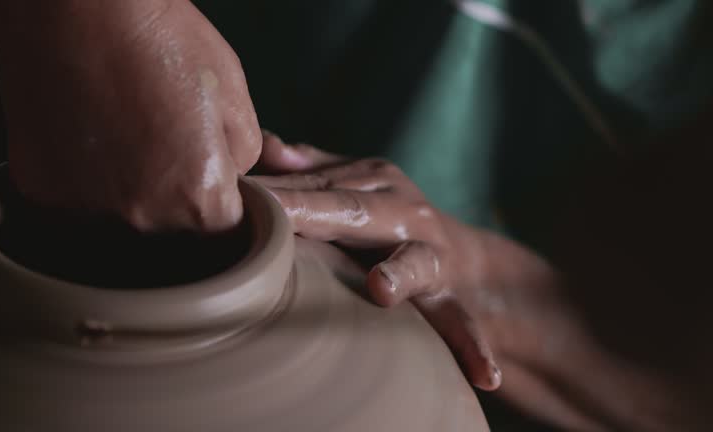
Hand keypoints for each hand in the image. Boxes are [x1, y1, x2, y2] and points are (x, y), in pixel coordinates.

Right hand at [0, 0, 260, 231]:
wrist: (78, 9)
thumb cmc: (164, 41)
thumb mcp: (234, 95)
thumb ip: (243, 158)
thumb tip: (230, 181)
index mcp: (200, 201)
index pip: (226, 228)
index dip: (223, 198)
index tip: (210, 169)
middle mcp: (143, 220)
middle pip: (173, 230)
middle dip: (177, 195)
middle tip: (164, 139)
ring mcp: (87, 211)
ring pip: (122, 219)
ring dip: (129, 191)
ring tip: (123, 134)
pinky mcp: (44, 195)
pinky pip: (78, 203)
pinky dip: (86, 180)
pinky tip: (88, 136)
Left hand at [253, 132, 505, 390]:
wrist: (466, 262)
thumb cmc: (391, 222)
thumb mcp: (357, 185)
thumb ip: (315, 168)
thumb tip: (266, 147)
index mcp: (375, 182)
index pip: (317, 185)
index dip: (276, 192)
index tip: (235, 194)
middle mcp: (405, 212)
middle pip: (352, 211)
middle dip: (312, 214)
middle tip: (275, 218)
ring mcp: (432, 255)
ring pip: (415, 263)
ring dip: (399, 273)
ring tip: (382, 289)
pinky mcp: (452, 300)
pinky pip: (462, 323)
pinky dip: (473, 346)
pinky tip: (484, 374)